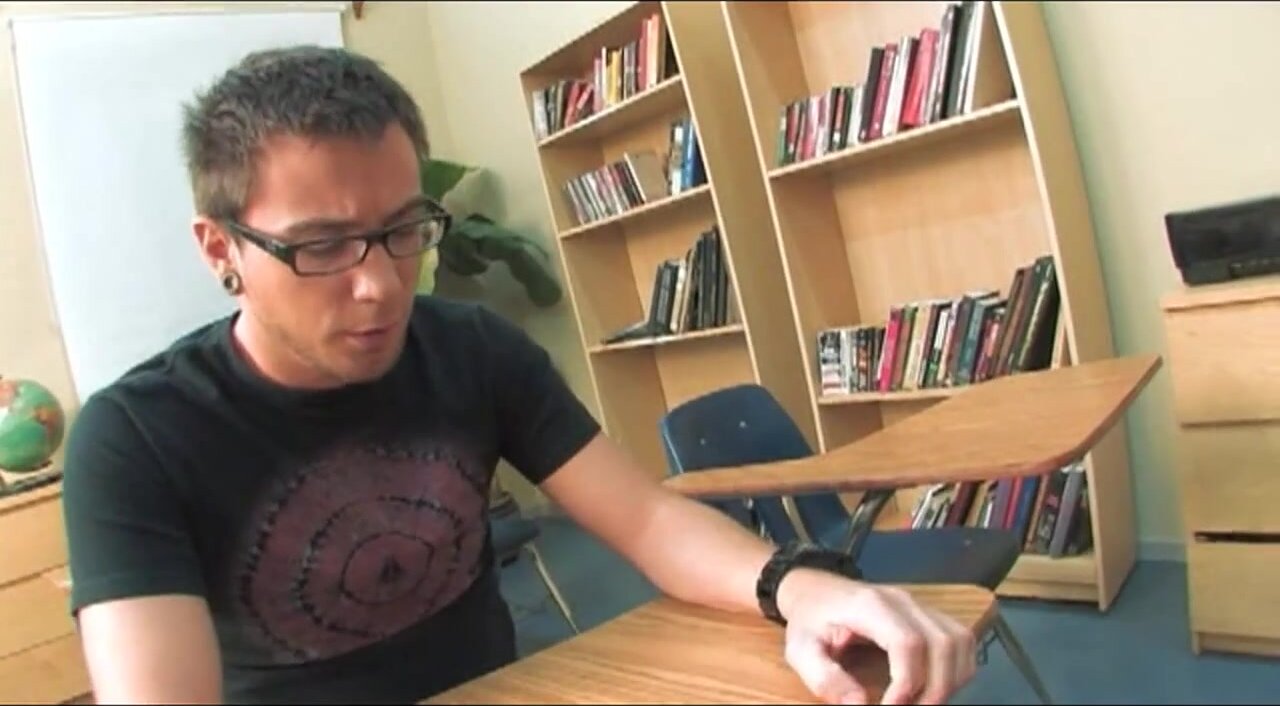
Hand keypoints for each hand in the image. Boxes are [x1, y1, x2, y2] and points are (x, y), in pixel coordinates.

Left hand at [775, 568, 976, 704]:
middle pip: (943, 644)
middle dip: (934, 690)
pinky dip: (956, 668)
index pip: (908, 643)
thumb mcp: (801, 650)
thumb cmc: (808, 620)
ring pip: (960, 641)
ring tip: (921, 702)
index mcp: (870, 605)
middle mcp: (903, 600)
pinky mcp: (928, 614)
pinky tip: (933, 686)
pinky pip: (960, 640)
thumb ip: (825, 678)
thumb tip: (860, 705)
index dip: (908, 683)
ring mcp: (919, 604)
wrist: (814, 590)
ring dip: (950, 680)